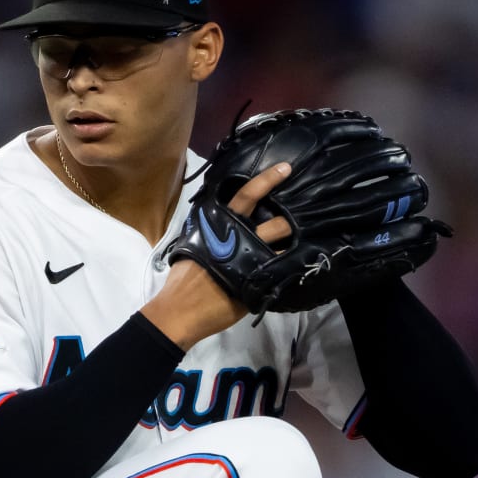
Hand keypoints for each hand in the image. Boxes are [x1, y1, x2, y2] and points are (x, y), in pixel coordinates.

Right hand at [142, 162, 292, 349]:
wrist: (182, 308)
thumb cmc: (184, 276)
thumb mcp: (194, 242)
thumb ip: (211, 232)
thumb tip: (220, 227)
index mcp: (221, 223)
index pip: (246, 195)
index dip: (267, 180)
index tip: (285, 169)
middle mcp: (240, 237)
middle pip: (275, 223)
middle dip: (288, 222)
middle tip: (295, 223)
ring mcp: (252, 260)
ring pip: (282, 247)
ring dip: (290, 247)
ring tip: (294, 248)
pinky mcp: (257, 282)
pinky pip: (279, 272)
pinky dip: (285, 270)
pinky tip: (288, 270)